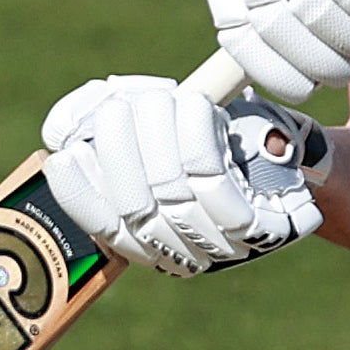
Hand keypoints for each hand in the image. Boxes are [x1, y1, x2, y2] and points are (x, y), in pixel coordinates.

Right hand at [40, 76, 329, 279]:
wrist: (289, 161)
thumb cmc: (210, 138)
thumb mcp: (153, 126)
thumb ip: (102, 122)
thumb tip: (61, 130)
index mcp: (147, 238)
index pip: (102, 227)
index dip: (78, 194)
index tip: (64, 153)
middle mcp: (181, 253)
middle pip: (133, 206)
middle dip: (117, 147)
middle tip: (117, 105)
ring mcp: (220, 245)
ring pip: (170, 186)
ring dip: (158, 131)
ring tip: (161, 96)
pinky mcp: (257, 227)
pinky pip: (212, 179)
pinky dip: (196, 135)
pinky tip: (196, 106)